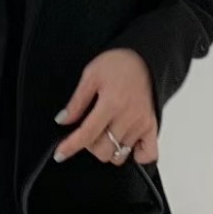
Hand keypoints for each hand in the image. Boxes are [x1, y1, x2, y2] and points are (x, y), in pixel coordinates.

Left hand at [52, 48, 158, 164]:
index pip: (88, 133)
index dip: (71, 147)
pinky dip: (135, 155)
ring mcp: (142, 124)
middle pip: (103, 150)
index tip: (60, 154)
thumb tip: (63, 120)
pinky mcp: (152, 127)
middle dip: (90, 145)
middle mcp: (128, 117)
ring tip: (105, 134)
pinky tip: (125, 144)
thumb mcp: (91, 75)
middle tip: (88, 131)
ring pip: (120, 155)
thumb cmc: (118, 64)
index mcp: (111, 103)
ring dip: (108, 149)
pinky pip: (148, 155)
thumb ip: (77, 101)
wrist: (145, 57)